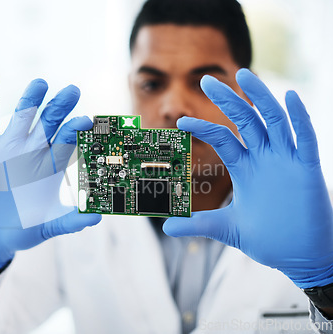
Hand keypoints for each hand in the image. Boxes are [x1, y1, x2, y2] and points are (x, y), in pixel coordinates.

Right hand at [0, 77, 101, 272]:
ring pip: (22, 116)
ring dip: (30, 99)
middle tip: (72, 91)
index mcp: (52, 166)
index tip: (87, 120)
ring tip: (40, 84)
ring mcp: (9, 147)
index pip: (67, 142)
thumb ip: (70, 221)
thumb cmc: (24, 229)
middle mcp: (33, 152)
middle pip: (49, 123)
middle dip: (60, 107)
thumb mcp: (48, 226)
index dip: (76, 130)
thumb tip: (96, 218)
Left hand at [163, 68, 332, 288]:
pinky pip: (306, 139)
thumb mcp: (226, 228)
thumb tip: (166, 227)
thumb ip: (197, 224)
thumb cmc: (267, 239)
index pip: (223, 138)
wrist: (299, 257)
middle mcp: (265, 159)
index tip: (182, 121)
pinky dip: (300, 118)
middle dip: (228, 100)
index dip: (204, 128)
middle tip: (207, 80)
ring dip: (260, 98)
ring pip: (275, 121)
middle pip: (246, 121)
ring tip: (244, 75)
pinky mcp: (308, 170)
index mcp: (246, 168)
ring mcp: (287, 162)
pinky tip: (290, 97)